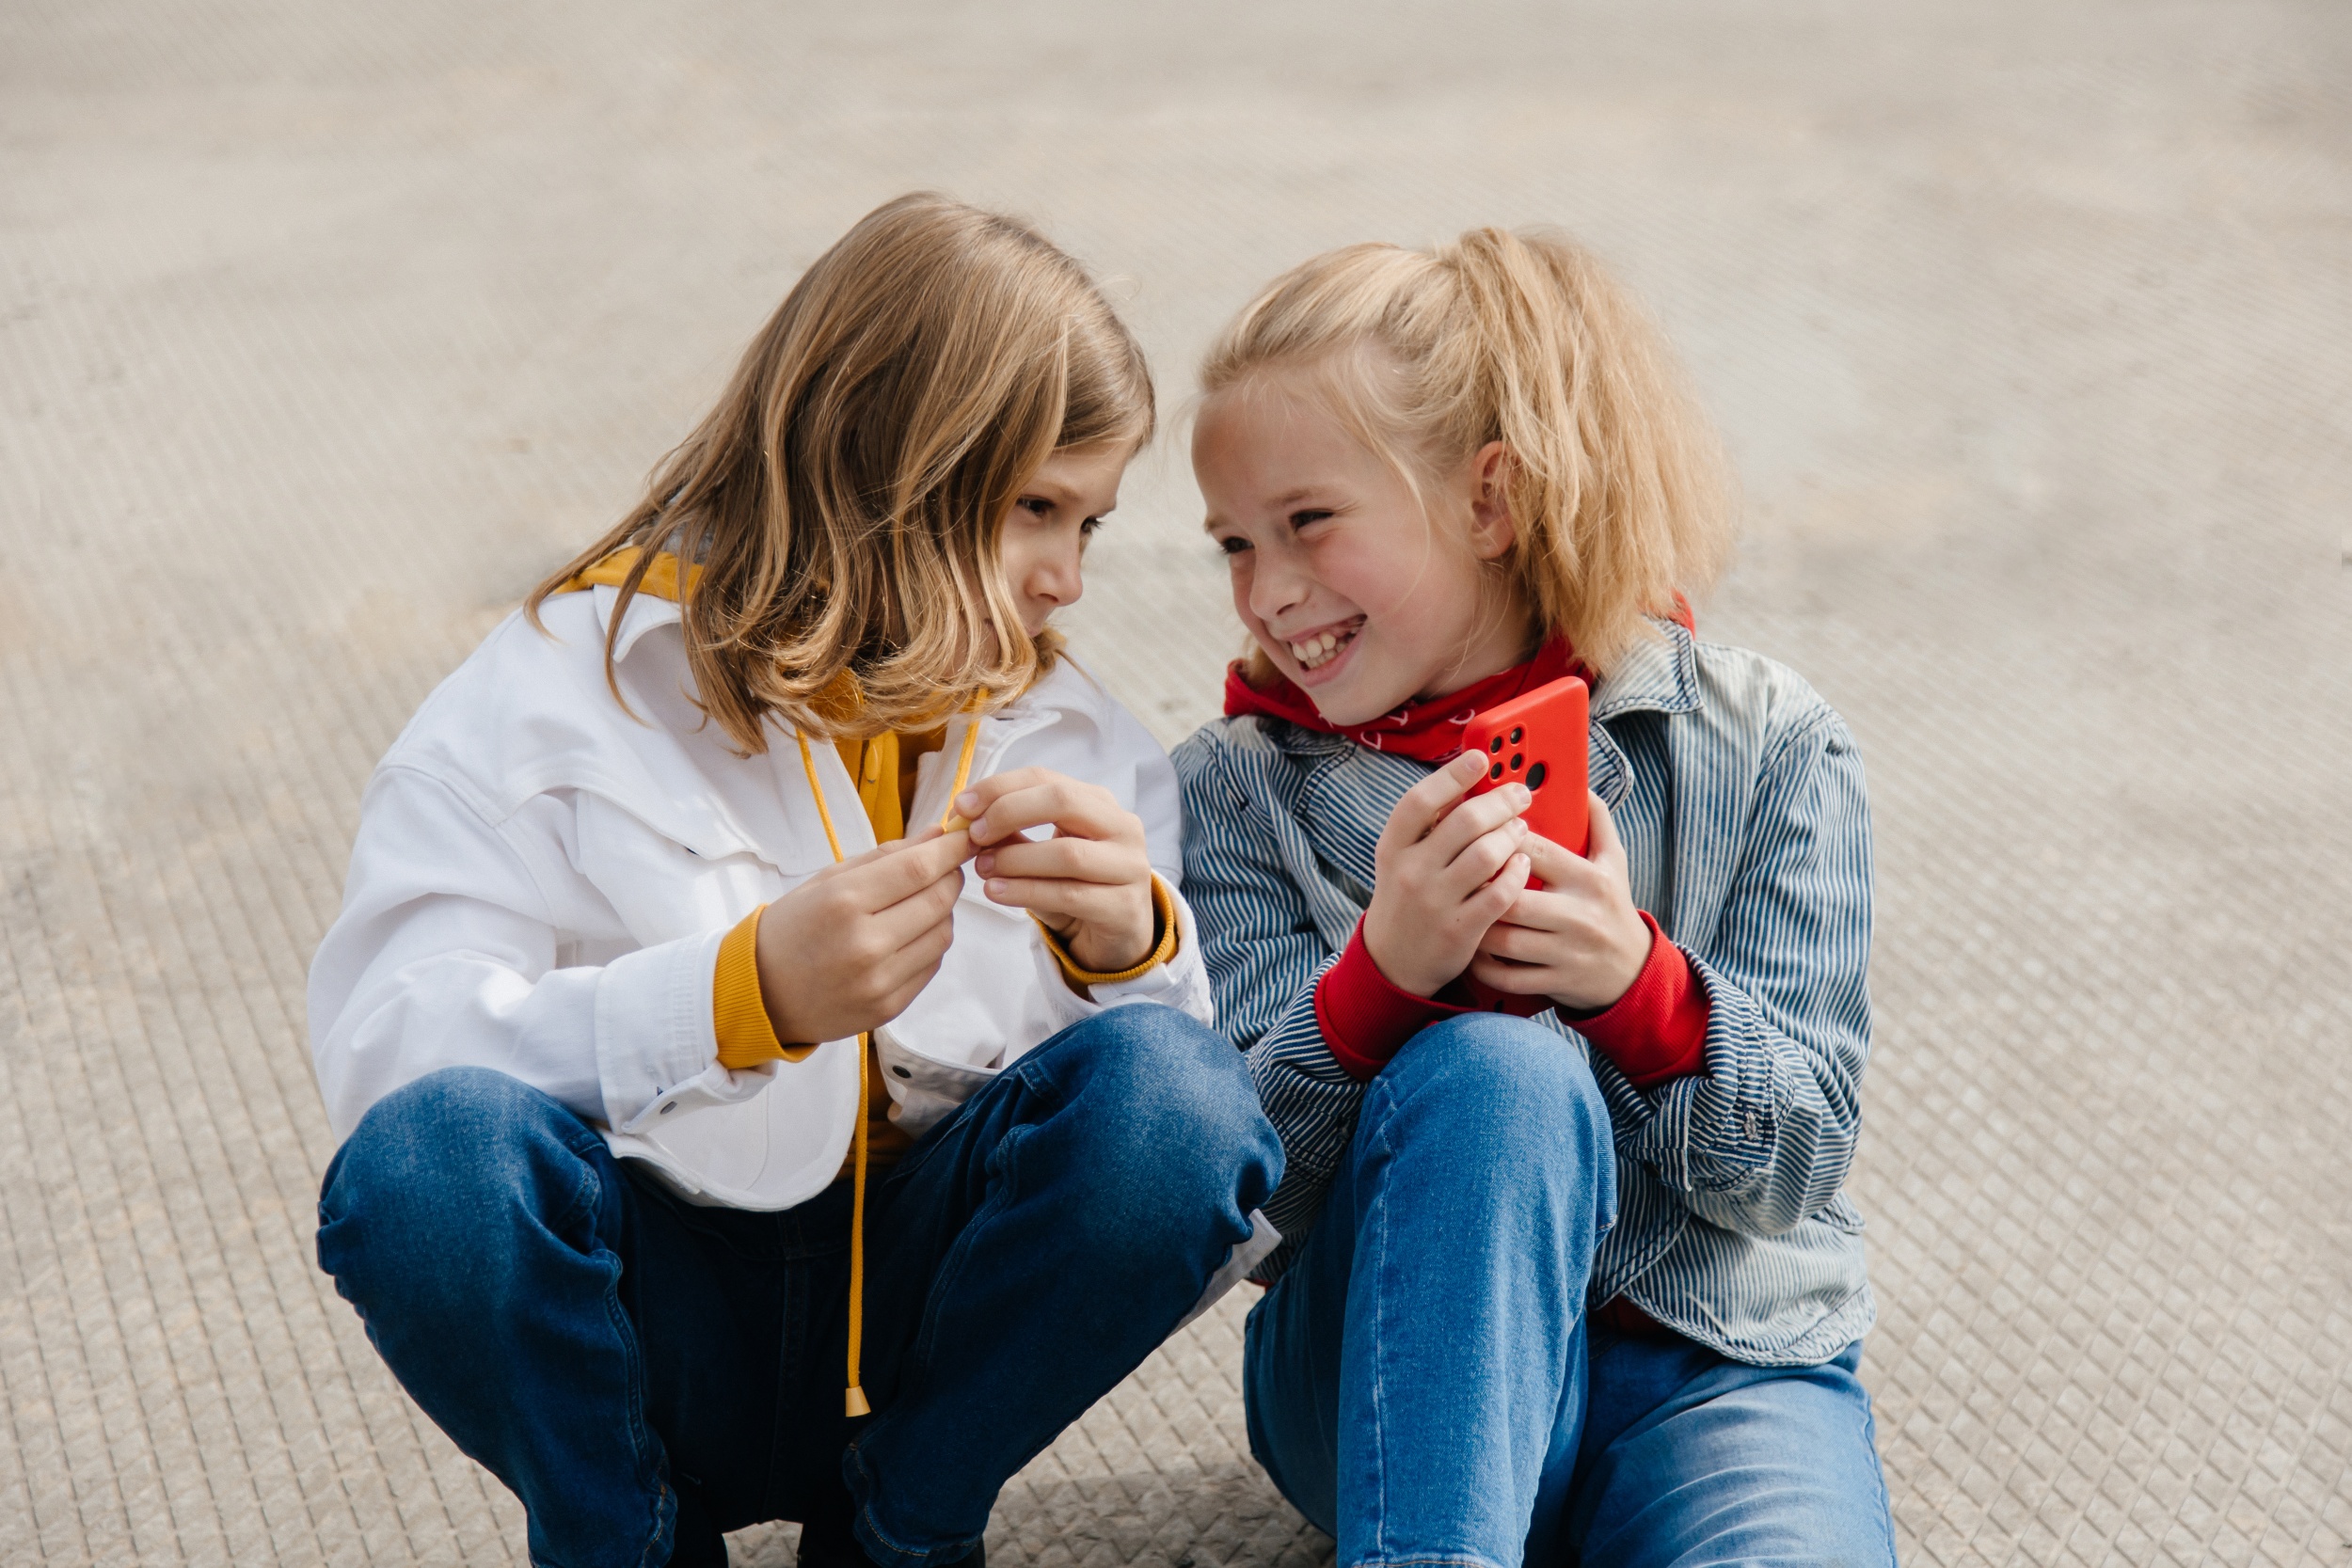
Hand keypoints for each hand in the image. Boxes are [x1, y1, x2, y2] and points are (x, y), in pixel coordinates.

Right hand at [754, 826, 974, 1043]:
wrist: (762, 993)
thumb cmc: (793, 927)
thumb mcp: (827, 880)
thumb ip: (885, 856)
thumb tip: (938, 835)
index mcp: (843, 902)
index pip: (919, 868)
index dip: (951, 849)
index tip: (965, 836)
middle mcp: (865, 944)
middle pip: (939, 901)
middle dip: (951, 877)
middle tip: (945, 867)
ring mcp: (879, 981)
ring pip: (943, 934)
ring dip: (943, 911)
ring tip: (921, 902)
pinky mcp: (889, 1007)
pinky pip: (931, 965)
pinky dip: (931, 943)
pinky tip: (910, 934)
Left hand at [956, 767, 1156, 974]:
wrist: (1117, 934)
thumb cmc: (1076, 885)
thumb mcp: (1042, 854)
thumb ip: (1012, 834)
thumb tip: (967, 819)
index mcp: (1099, 802)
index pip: (1045, 778)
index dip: (999, 787)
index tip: (961, 806)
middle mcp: (1122, 826)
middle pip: (1063, 801)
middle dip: (1009, 812)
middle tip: (974, 835)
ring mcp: (1130, 866)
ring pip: (1067, 853)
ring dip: (1015, 859)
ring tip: (982, 868)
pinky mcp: (1125, 906)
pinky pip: (1070, 895)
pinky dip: (1027, 892)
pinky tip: (997, 892)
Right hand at [1360, 751, 1535, 996]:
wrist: (1394, 959)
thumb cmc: (1408, 893)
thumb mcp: (1403, 856)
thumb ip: (1431, 824)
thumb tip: (1473, 781)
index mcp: (1393, 846)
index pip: (1420, 800)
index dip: (1453, 775)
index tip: (1481, 758)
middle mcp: (1411, 872)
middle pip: (1465, 822)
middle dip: (1501, 802)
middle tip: (1521, 794)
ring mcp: (1434, 903)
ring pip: (1487, 855)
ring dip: (1513, 836)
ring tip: (1521, 829)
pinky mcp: (1459, 930)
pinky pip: (1500, 894)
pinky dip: (1517, 874)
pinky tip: (1523, 864)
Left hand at [1468, 792, 1651, 1012]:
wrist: (1633, 970)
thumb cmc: (1613, 906)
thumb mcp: (1615, 861)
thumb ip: (1598, 820)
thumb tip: (1578, 783)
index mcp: (1590, 879)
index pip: (1536, 851)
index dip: (1500, 840)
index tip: (1477, 834)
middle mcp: (1580, 915)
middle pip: (1514, 899)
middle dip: (1480, 889)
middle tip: (1456, 878)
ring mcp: (1568, 952)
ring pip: (1506, 940)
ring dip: (1476, 927)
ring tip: (1460, 911)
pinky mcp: (1557, 981)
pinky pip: (1509, 975)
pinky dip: (1484, 965)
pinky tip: (1473, 948)